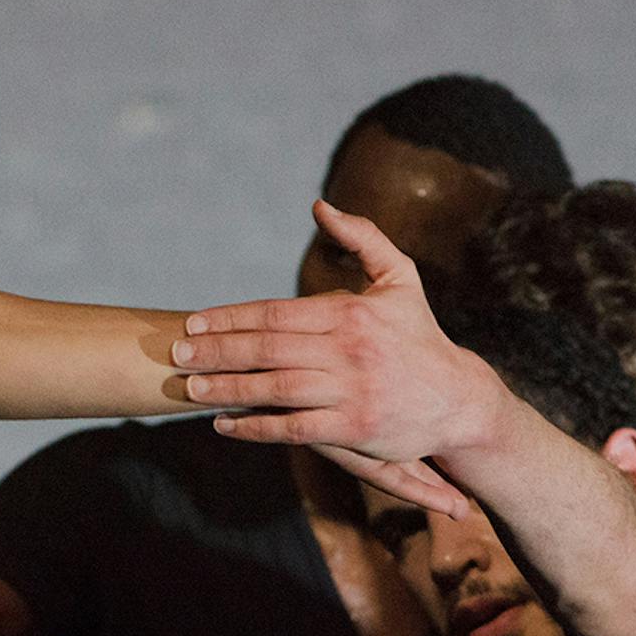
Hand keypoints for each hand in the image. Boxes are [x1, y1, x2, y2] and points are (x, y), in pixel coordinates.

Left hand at [174, 200, 494, 515]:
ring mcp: (350, 392)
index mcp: (352, 314)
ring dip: (227, 389)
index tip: (193, 324)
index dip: (230, 319)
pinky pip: (292, 427)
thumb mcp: (400, 279)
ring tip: (191, 387)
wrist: (459, 399)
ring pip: (275, 388)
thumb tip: (320, 206)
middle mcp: (349, 352)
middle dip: (217, 352)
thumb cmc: (418, 336)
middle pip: (268, 350)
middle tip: (177, 355)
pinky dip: (255, 426)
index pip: (276, 314)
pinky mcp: (353, 429)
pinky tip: (224, 423)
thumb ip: (363, 239)